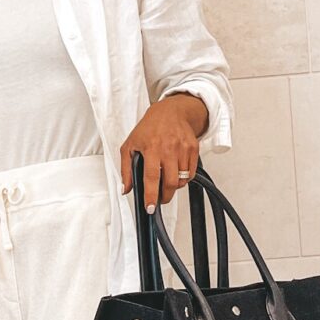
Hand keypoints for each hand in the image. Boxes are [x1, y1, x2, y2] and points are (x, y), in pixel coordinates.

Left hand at [120, 93, 207, 213]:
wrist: (170, 112)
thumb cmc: (148, 128)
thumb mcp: (129, 146)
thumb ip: (126, 169)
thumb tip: (125, 189)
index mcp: (151, 148)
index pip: (151, 177)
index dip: (151, 195)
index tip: (150, 208)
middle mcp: (168, 148)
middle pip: (171, 183)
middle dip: (165, 196)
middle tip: (159, 199)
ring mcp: (183, 148)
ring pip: (182, 180)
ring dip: (174, 187)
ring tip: (166, 181)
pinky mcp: (193, 148)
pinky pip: (191, 173)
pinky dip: (184, 178)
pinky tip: (175, 172)